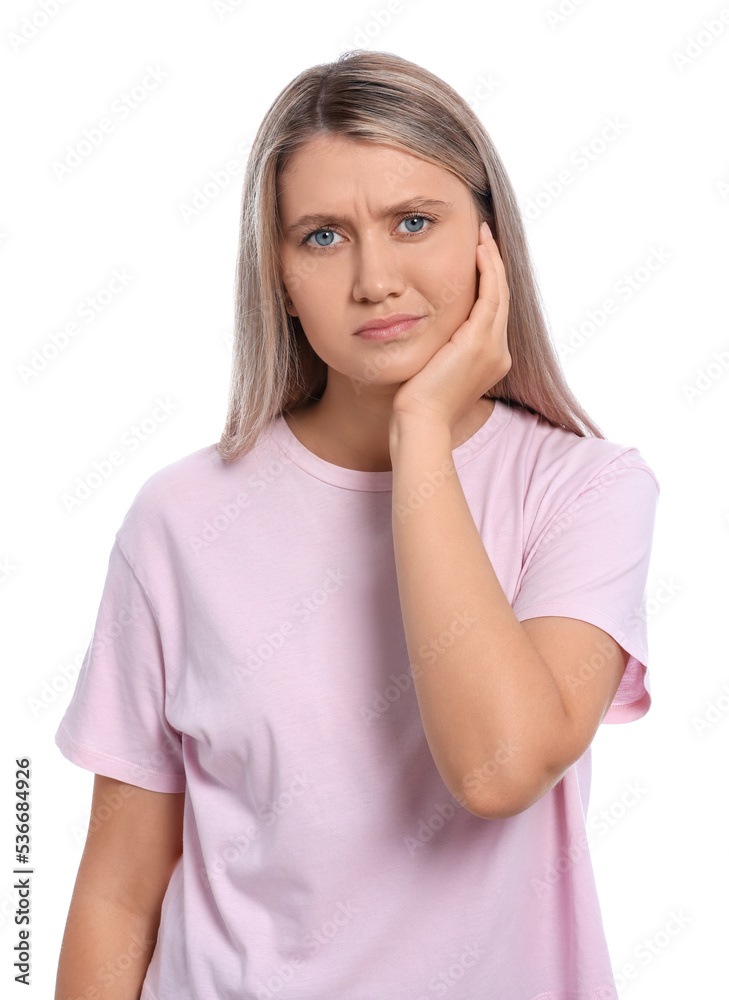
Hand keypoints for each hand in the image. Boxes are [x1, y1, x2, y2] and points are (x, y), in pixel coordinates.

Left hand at [390, 221, 510, 432]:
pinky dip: (488, 271)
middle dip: (495, 265)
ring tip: (483, 236)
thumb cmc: (418, 402)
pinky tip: (479, 251)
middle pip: (501, 298)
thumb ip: (441, 347)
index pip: (493, 312)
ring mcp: (493, 347)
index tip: (480, 258)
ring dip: (493, 261)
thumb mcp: (434, 368)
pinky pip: (490, 296)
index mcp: (490, 360)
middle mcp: (499, 353)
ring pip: (499, 293)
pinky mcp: (480, 341)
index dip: (490, 283)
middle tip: (485, 236)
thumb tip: (430, 331)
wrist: (421, 421)